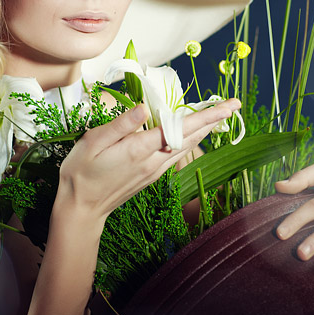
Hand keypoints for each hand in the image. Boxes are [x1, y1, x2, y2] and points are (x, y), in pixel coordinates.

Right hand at [57, 99, 240, 220]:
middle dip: (213, 120)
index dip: (205, 115)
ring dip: (204, 130)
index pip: (179, 128)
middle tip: (234, 105)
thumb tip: (142, 107)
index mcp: (139, 150)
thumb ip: (120, 125)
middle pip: (190, 137)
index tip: (227, 106)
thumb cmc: (80, 174)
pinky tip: (192, 133)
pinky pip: (177, 153)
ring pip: (186, 146)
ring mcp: (154, 171)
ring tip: (219, 115)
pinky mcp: (151, 175)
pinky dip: (189, 139)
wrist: (80, 209)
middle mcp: (153, 162)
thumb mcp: (92, 143)